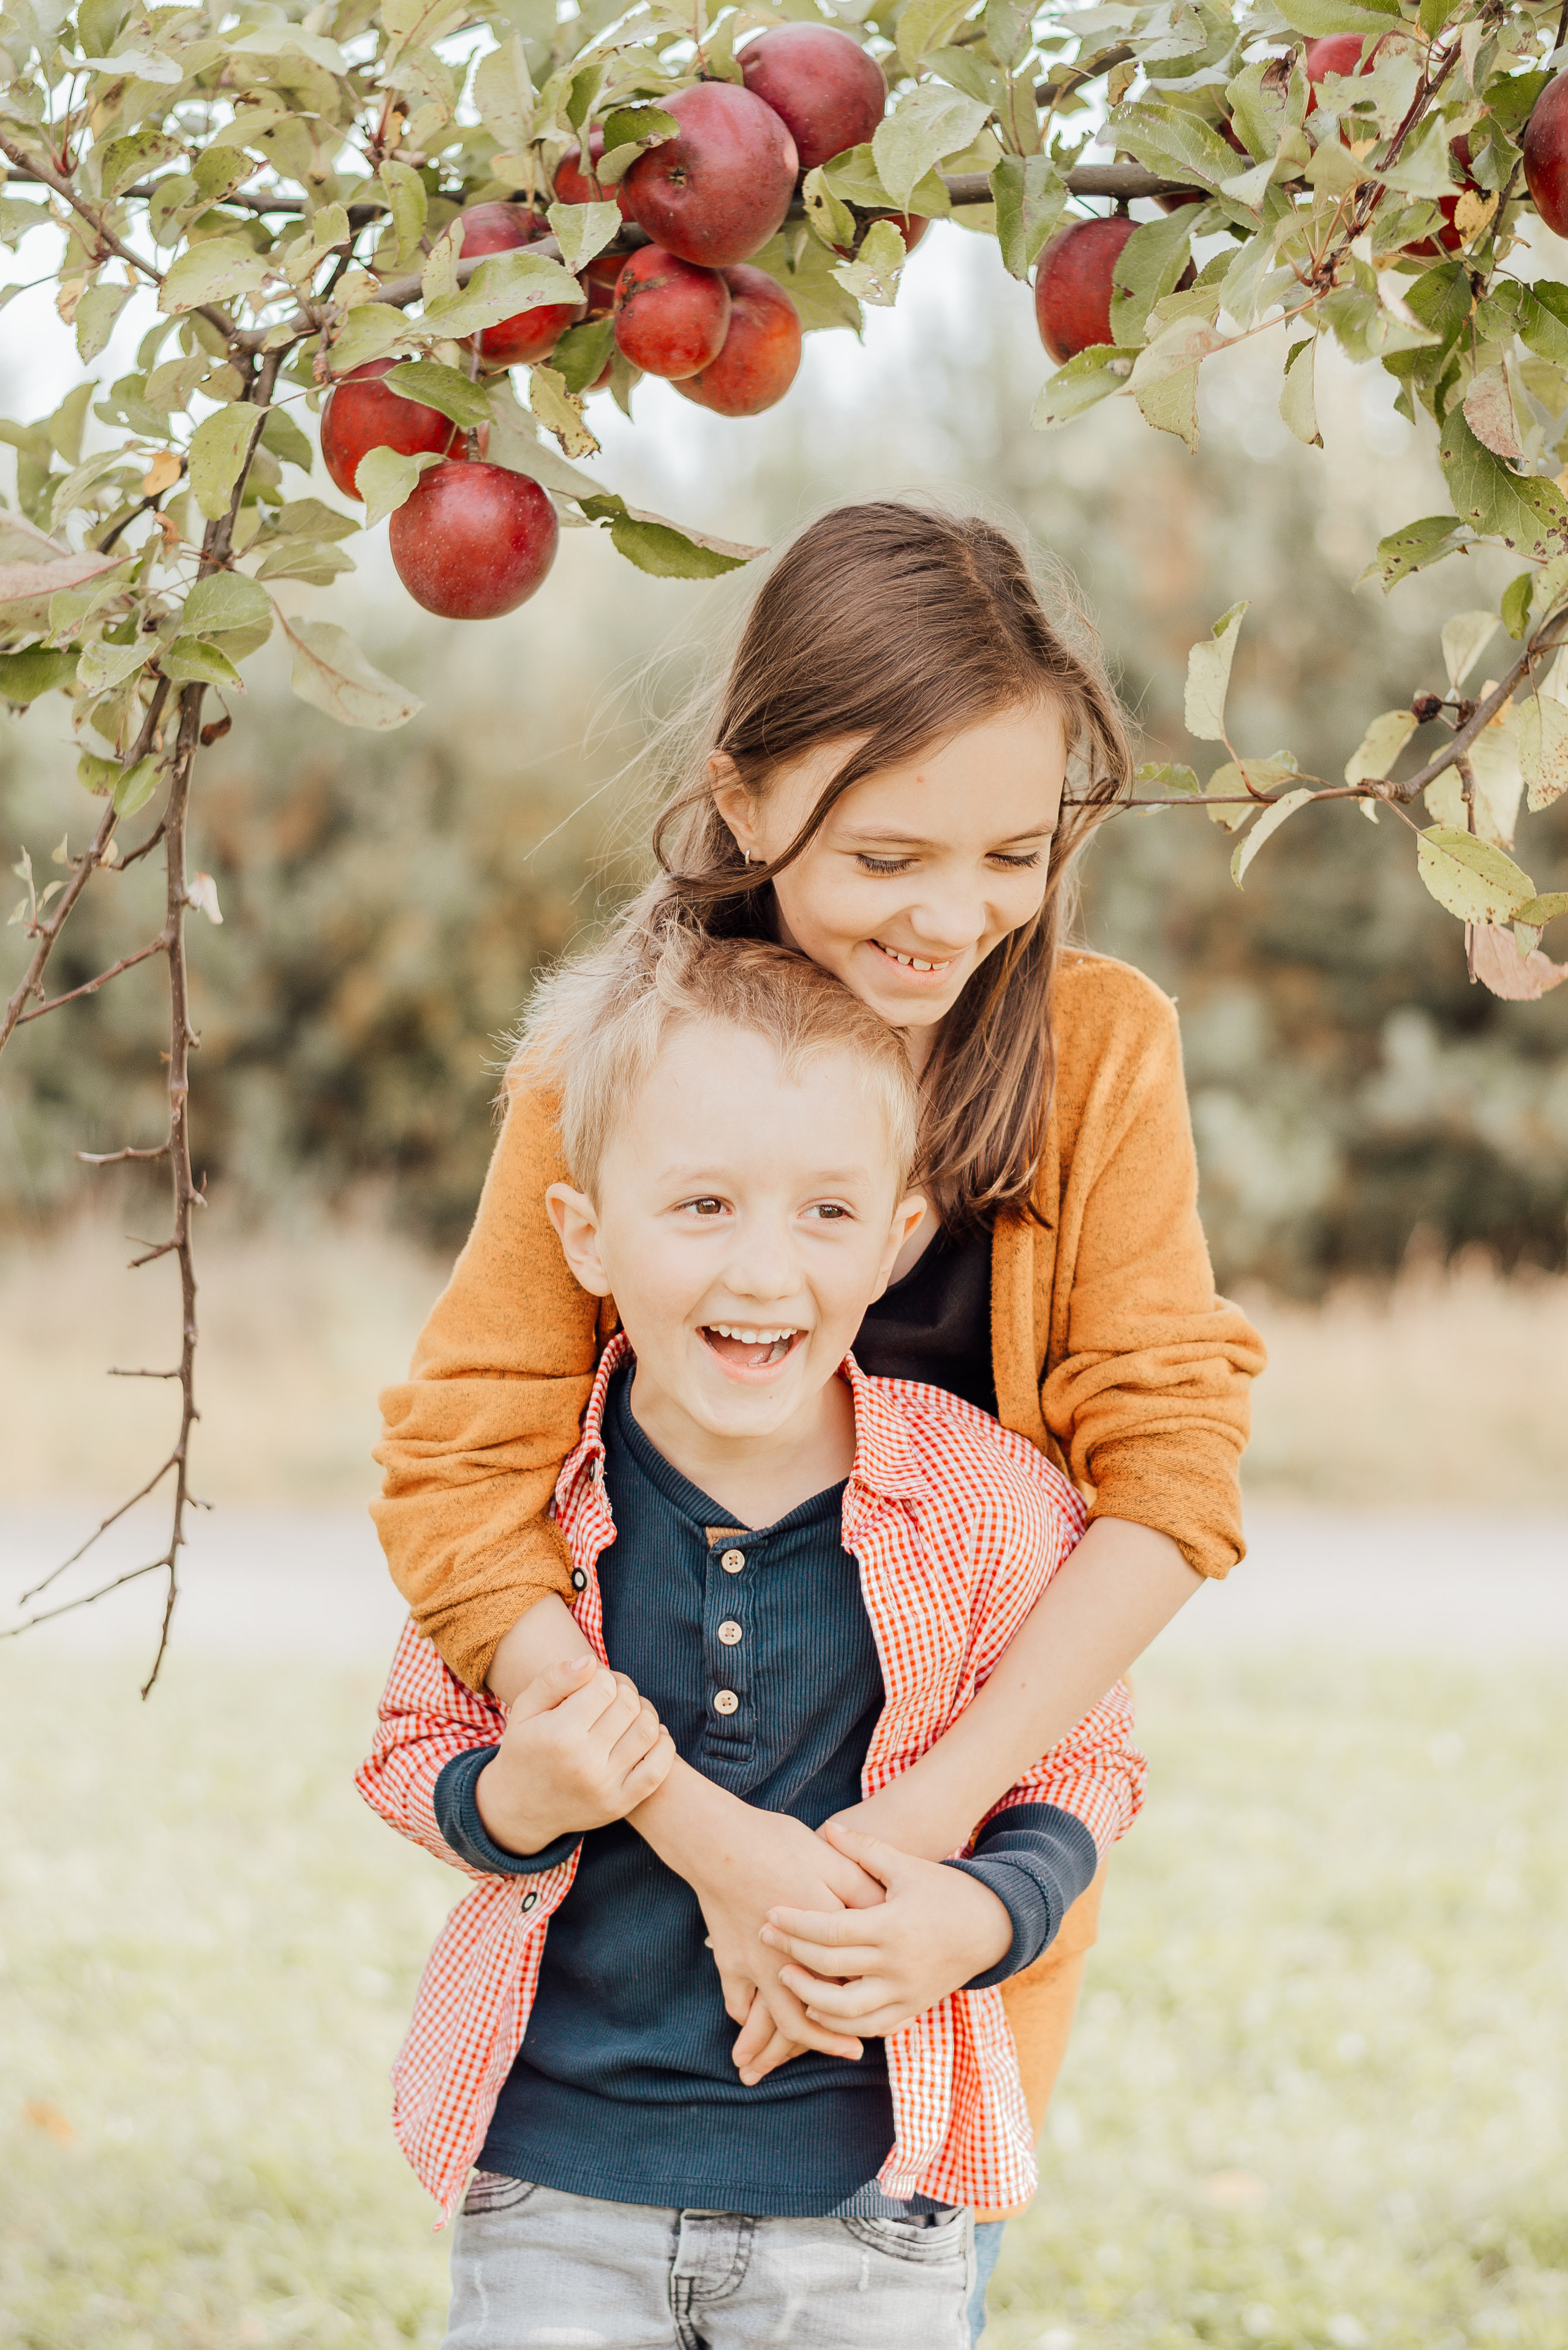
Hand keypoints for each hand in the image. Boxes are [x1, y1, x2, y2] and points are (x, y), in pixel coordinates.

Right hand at [476, 1655, 673, 1856]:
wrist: (521, 1809)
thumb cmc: (525, 1749)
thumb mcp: (525, 1709)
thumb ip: (554, 1678)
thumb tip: (591, 1662)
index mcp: (558, 1735)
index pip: (605, 1686)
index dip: (603, 1677)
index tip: (593, 1684)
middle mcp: (583, 1763)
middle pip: (628, 1706)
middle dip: (624, 1691)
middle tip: (612, 1695)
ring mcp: (604, 1787)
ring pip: (648, 1732)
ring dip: (645, 1713)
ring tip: (629, 1713)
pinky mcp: (619, 1805)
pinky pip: (658, 1770)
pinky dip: (663, 1746)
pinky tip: (653, 1736)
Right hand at [637, 1779, 884, 2078]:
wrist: (717, 1840)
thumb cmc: (778, 1844)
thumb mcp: (830, 1860)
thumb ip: (862, 1890)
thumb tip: (889, 1913)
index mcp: (820, 1937)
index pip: (847, 1982)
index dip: (867, 2003)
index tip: (887, 2021)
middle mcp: (787, 1960)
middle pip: (807, 2014)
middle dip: (827, 2041)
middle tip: (852, 2053)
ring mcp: (754, 1964)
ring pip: (770, 2019)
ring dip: (776, 2048)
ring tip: (785, 2062)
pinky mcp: (727, 1958)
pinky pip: (737, 2001)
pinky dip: (745, 2017)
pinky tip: (751, 2023)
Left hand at [760, 1821, 1012, 2037]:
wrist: (990, 1929)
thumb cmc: (944, 1891)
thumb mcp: (907, 1866)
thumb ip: (866, 1850)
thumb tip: (829, 1828)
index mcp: (893, 1926)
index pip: (832, 1930)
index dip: (797, 1924)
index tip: (770, 1913)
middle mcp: (897, 1965)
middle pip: (831, 1968)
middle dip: (792, 1954)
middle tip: (766, 1938)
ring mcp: (905, 1993)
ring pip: (846, 2011)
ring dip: (810, 1998)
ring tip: (786, 1979)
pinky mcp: (911, 2010)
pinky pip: (869, 2027)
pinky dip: (840, 2024)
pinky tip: (817, 2010)